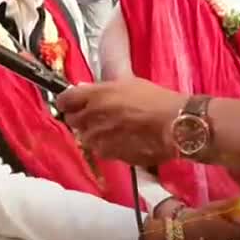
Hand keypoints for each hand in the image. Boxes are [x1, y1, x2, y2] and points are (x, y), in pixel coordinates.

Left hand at [56, 78, 186, 165]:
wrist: (176, 126)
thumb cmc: (156, 100)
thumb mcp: (128, 84)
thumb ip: (102, 89)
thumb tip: (83, 88)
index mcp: (95, 96)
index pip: (64, 100)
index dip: (68, 102)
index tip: (73, 103)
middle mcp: (91, 117)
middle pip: (72, 121)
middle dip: (81, 119)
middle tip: (98, 117)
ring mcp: (99, 139)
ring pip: (86, 138)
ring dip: (95, 135)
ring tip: (115, 131)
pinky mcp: (109, 155)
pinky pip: (102, 151)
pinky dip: (108, 147)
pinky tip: (124, 142)